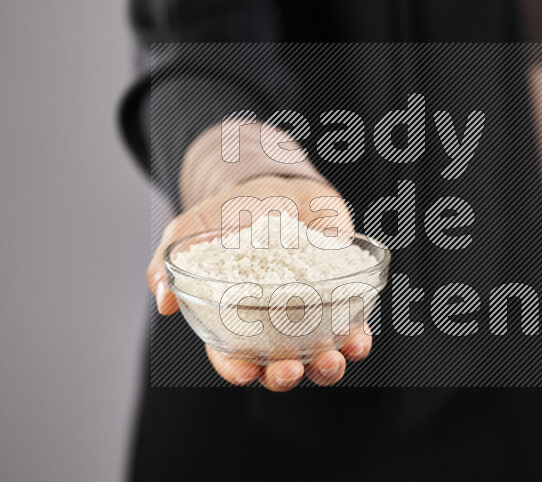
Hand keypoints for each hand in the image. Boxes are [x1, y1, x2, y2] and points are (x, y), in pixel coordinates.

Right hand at [146, 174, 372, 390]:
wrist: (277, 185)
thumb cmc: (231, 212)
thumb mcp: (194, 230)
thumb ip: (171, 262)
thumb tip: (163, 300)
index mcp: (234, 318)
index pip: (233, 355)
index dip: (238, 368)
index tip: (247, 372)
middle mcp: (273, 324)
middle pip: (278, 364)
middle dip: (284, 375)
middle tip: (289, 370)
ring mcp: (309, 313)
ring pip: (318, 356)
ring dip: (326, 367)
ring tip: (332, 362)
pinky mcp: (340, 297)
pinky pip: (351, 328)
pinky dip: (357, 339)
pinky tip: (359, 340)